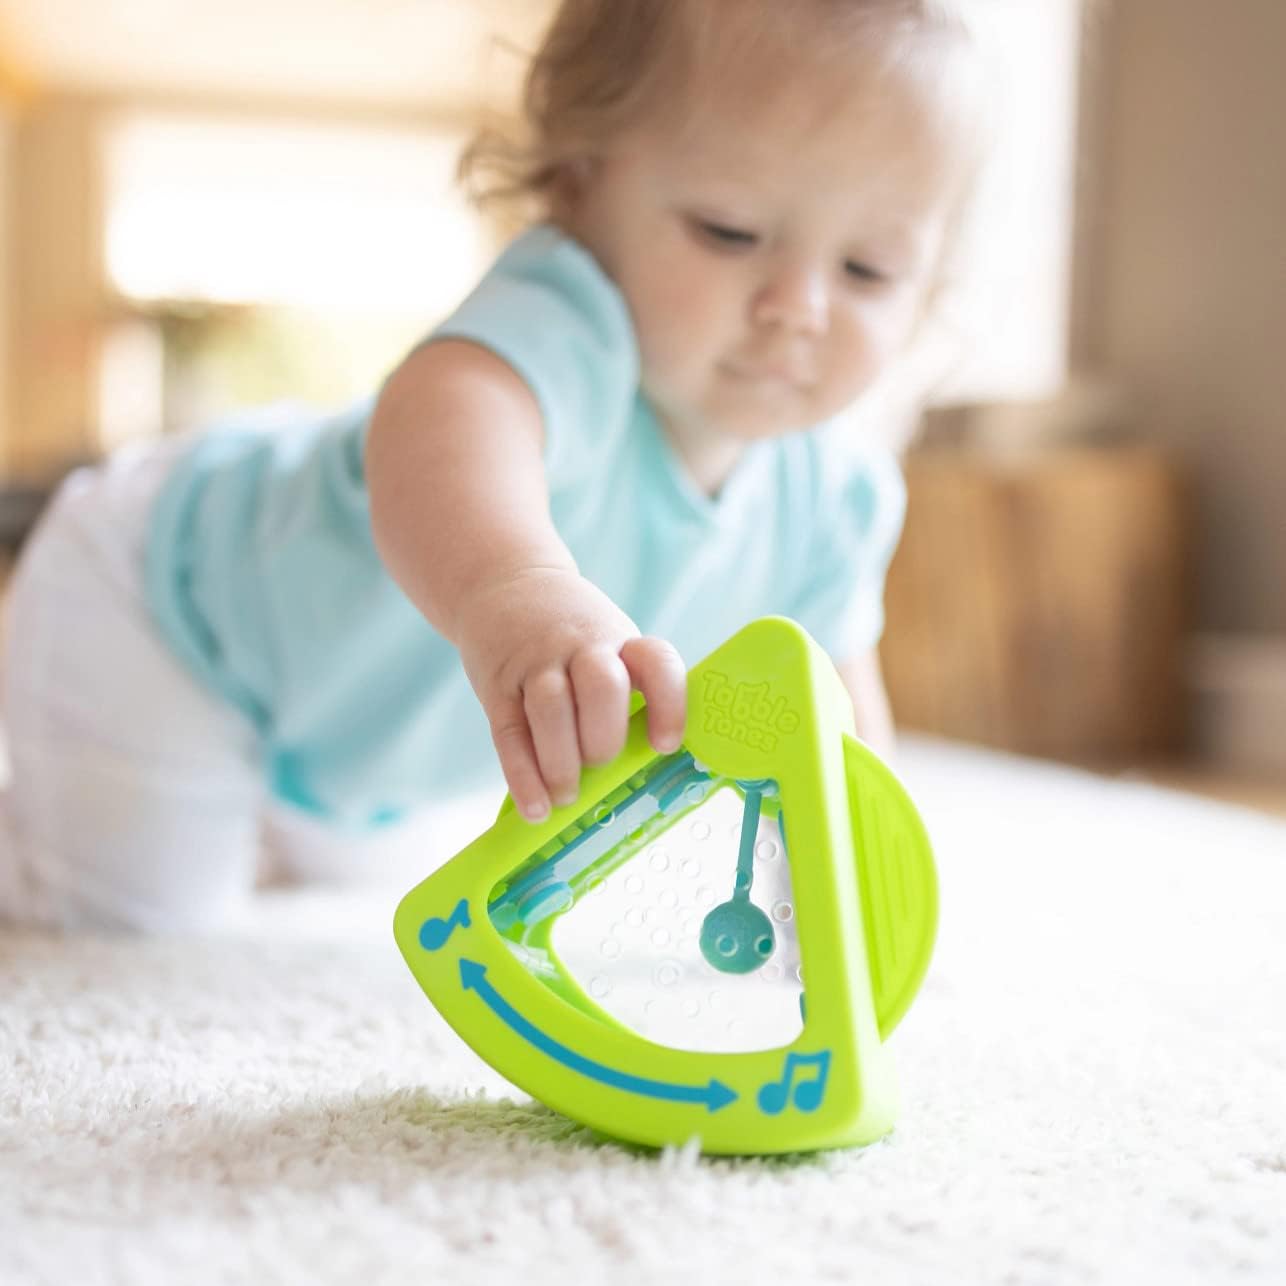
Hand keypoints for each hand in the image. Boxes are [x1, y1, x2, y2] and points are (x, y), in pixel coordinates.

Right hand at [453, 567, 687, 821]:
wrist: (502, 582)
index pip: (656, 663)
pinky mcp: (497, 685)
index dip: (669, 705)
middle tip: (599, 765)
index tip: (665, 745)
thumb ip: (626, 691)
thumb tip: (640, 768)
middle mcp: (580, 646)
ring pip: (552, 710)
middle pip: (601, 688)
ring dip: (561, 763)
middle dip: (604, 739)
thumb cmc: (569, 632)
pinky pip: (510, 734)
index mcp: (619, 640)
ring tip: (566, 793)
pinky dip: (523, 776)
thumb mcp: (607, 641)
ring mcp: (535, 662)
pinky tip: (536, 807)